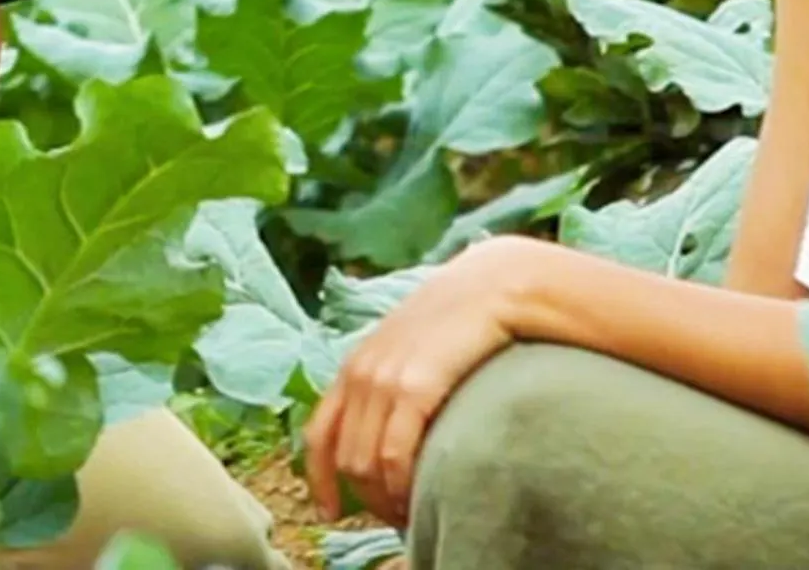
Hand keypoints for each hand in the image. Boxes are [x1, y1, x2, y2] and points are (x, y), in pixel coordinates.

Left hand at [304, 237, 541, 526]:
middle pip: (344, 459)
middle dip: (364, 499)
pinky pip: (395, 455)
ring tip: (411, 514)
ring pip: (365, 464)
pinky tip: (418, 497)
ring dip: (385, 499)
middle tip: (393, 519)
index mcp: (352, 367)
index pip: (317, 435)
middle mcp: (359, 374)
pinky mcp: (414, 387)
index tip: (329, 513)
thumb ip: (388, 383)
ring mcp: (383, 380)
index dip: (318, 480)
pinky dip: (402, 486)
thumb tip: (386, 429)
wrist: (490, 288)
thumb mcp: (407, 351)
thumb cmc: (457, 324)